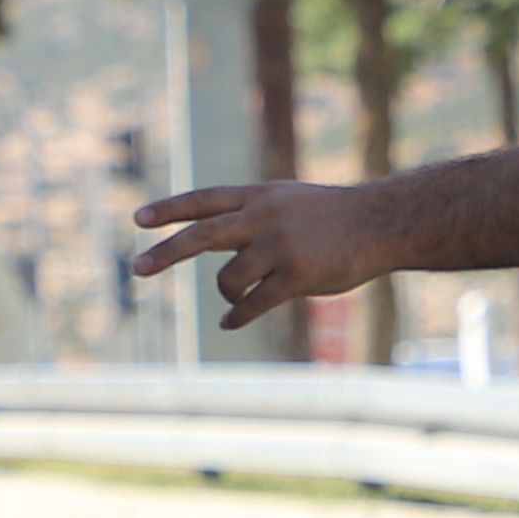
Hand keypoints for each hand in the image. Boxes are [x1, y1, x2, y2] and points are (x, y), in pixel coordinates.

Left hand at [127, 180, 390, 333]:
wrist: (381, 223)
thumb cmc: (333, 215)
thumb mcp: (287, 199)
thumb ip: (251, 212)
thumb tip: (210, 235)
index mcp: (259, 195)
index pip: (205, 200)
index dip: (170, 209)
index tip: (138, 220)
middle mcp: (264, 216)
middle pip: (203, 235)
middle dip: (167, 252)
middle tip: (137, 268)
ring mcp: (280, 245)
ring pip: (230, 278)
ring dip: (227, 293)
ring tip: (236, 299)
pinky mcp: (297, 275)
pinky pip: (255, 303)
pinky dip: (239, 315)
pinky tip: (230, 322)